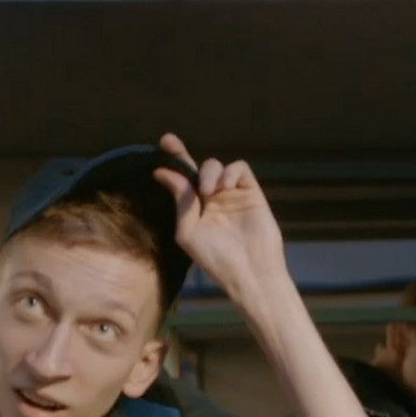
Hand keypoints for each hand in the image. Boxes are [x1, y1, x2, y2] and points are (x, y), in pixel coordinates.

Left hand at [152, 133, 292, 310]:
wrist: (251, 272)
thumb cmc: (217, 259)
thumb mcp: (189, 232)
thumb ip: (181, 201)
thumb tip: (164, 172)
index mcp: (195, 210)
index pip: (182, 181)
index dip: (173, 161)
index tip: (163, 144)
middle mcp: (212, 200)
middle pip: (197, 168)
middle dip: (183, 156)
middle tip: (170, 144)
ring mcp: (232, 195)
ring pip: (216, 166)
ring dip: (209, 173)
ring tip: (209, 192)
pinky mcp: (251, 192)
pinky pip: (240, 169)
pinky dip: (230, 172)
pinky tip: (225, 187)